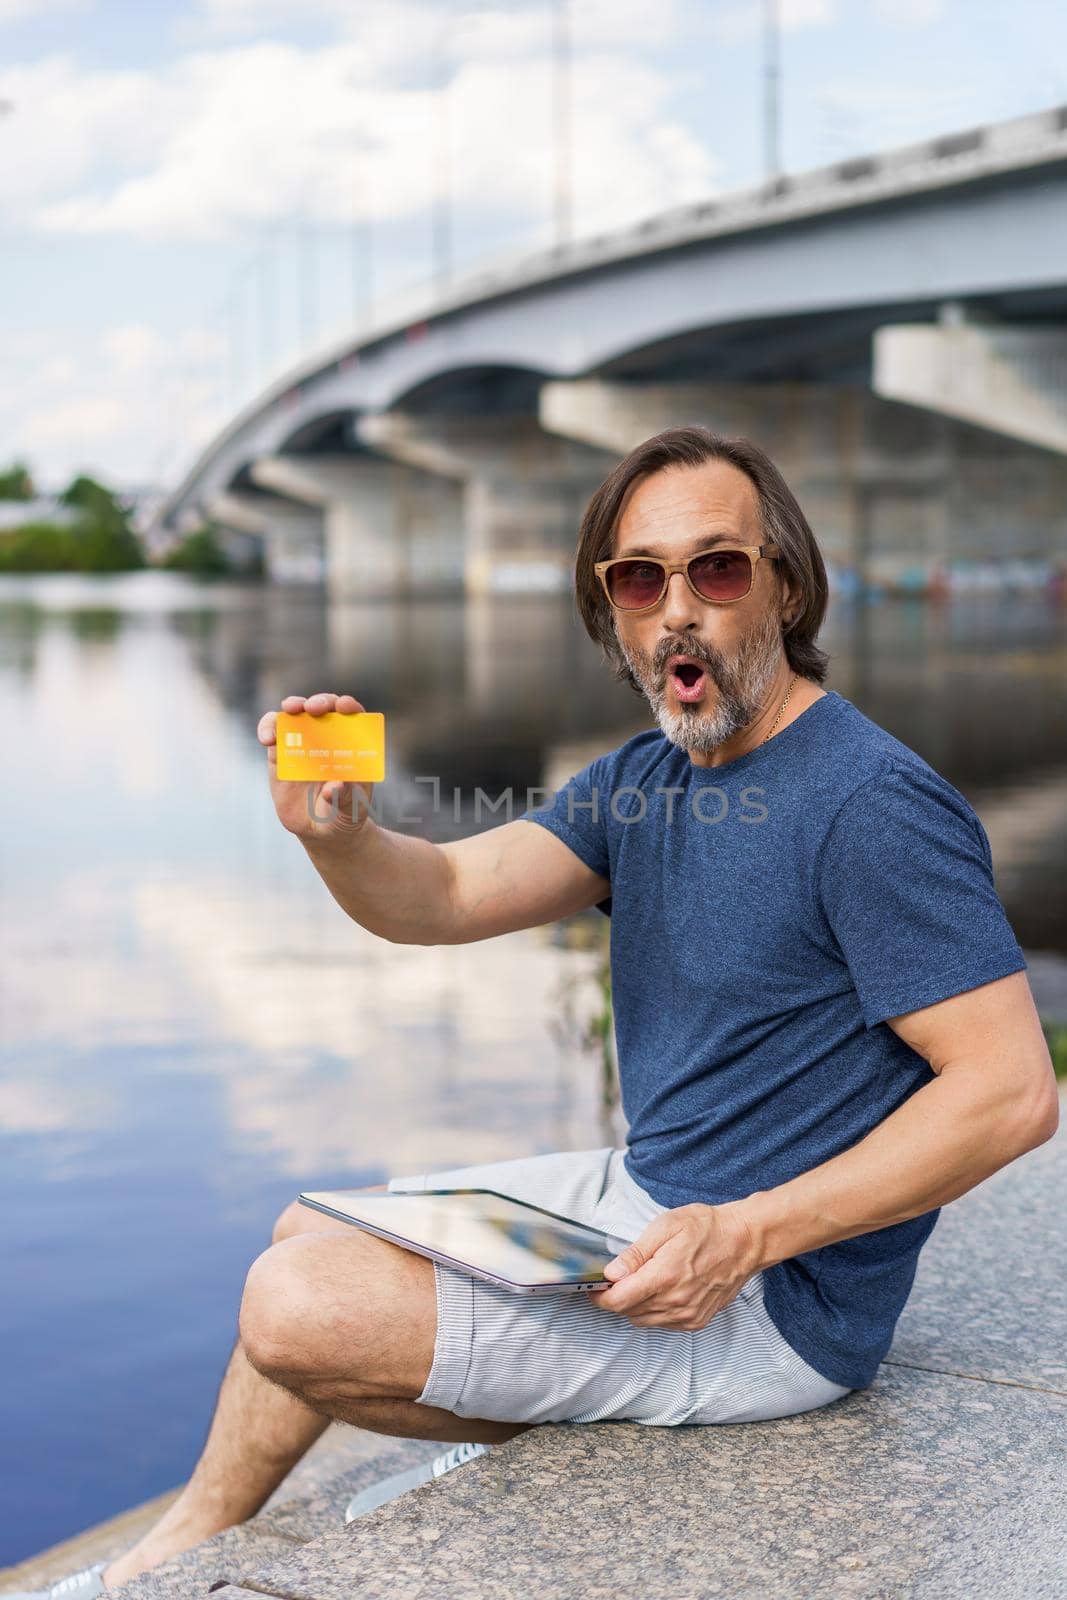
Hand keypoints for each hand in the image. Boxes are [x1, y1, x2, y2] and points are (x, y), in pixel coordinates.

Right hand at [258, 691, 373, 843]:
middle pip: (325, 708)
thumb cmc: (343, 816)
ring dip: (293, 706)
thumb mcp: (350, 811)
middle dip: (320, 702)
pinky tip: (267, 738)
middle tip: (314, 708)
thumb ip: (346, 799)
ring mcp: (303, 743)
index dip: (349, 707)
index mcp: (353, 746)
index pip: (354, 717)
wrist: (320, 831)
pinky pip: (273, 731)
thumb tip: (337, 786)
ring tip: (290, 710)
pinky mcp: (280, 753)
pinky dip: (268, 728)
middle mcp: (328, 738)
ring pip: (297, 713)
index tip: (344, 707)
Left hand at [591, 1202, 760, 1330]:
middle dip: (617, 1298)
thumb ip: (636, 1253)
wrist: (744, 1241)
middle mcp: (676, 1302)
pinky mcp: (697, 1321)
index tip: (594, 1287)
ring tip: (643, 1281)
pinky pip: (663, 1324)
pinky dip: (654, 1312)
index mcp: (664, 1277)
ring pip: (644, 1321)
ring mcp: (688, 1315)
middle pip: (628, 1313)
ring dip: (635, 1306)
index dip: (600, 1296)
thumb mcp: (666, 1226)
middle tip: (619, 1278)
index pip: (618, 1301)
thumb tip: (612, 1272)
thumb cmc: (708, 1228)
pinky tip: (661, 1291)